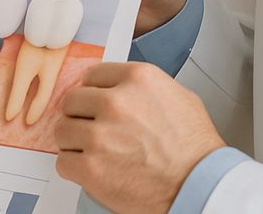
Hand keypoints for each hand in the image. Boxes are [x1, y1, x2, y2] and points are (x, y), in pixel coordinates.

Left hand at [55, 62, 224, 213]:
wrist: (200, 188)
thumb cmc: (195, 149)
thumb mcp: (178, 98)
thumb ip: (144, 87)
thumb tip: (120, 87)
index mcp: (138, 79)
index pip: (92, 74)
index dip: (93, 92)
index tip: (93, 103)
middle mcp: (116, 102)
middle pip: (72, 100)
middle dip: (80, 116)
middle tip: (92, 129)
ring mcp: (100, 135)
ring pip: (62, 130)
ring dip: (74, 142)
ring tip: (93, 152)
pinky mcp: (91, 167)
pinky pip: (63, 161)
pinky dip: (74, 168)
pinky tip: (93, 169)